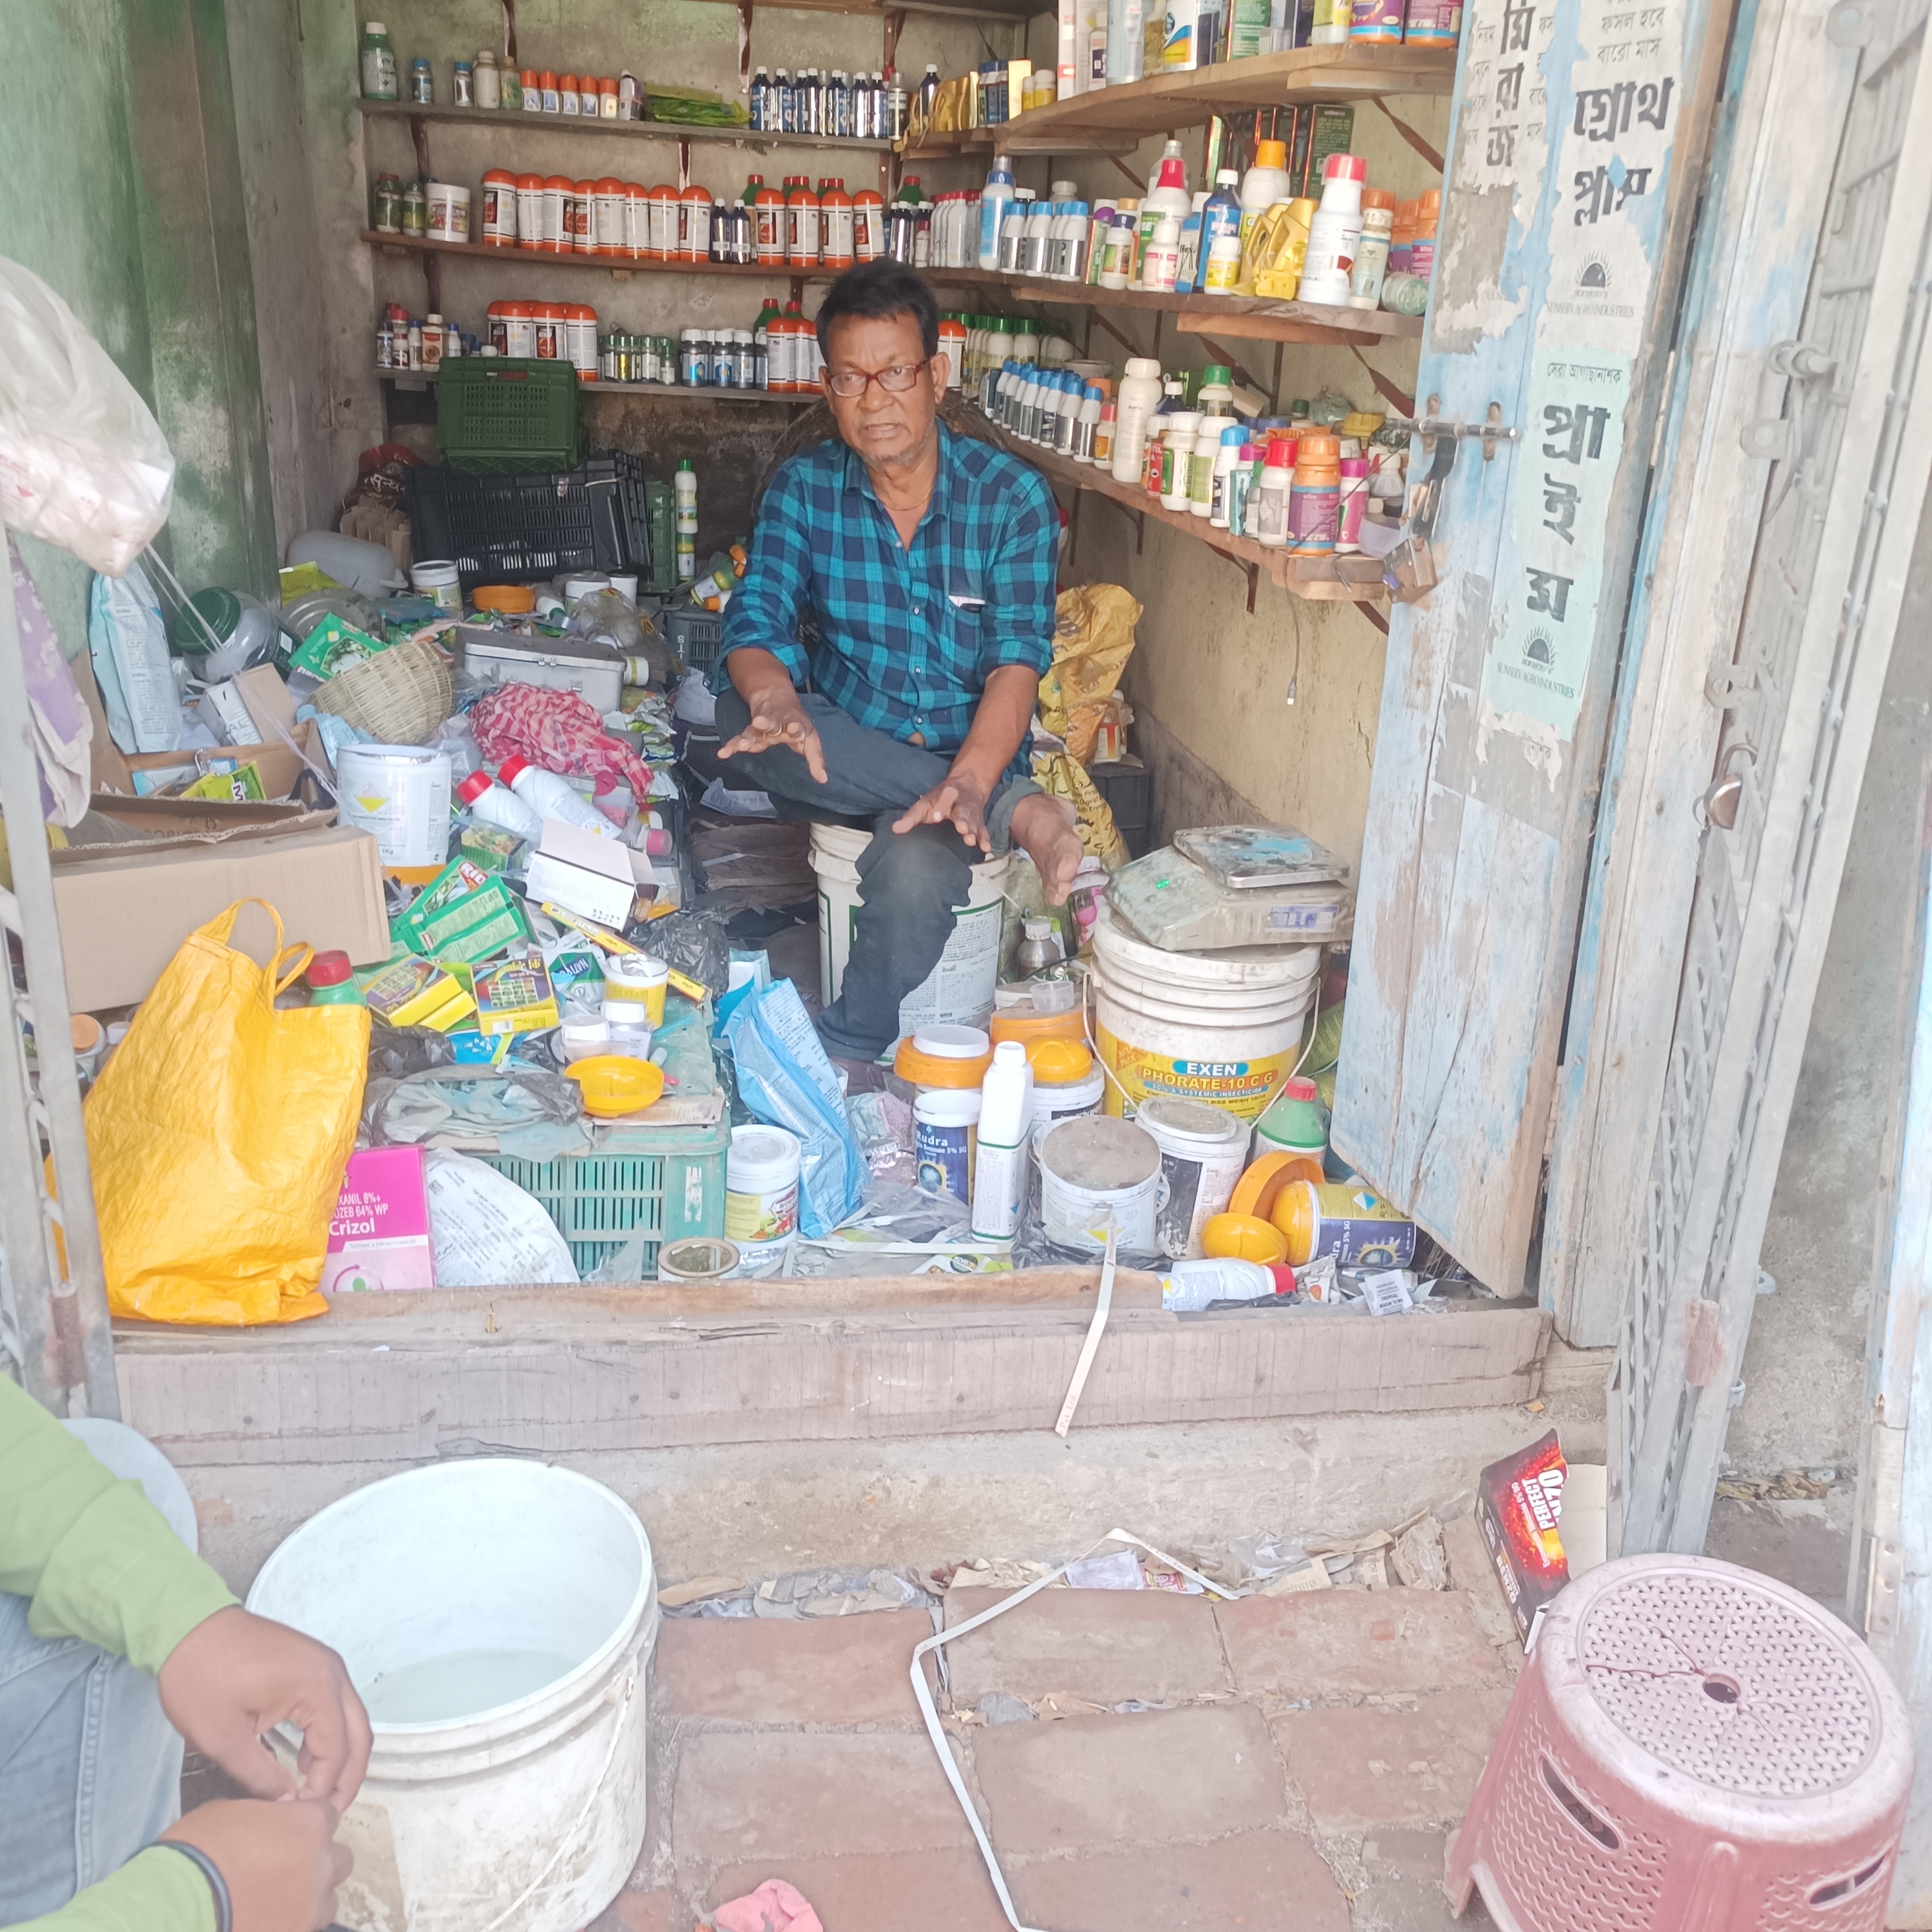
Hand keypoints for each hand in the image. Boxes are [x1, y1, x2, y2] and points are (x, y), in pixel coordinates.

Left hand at [159, 1606, 371, 1810]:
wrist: (187, 1627)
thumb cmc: (201, 1677)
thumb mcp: (223, 1738)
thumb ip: (261, 1776)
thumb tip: (287, 1805)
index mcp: (317, 1687)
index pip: (337, 1750)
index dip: (322, 1790)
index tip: (298, 1816)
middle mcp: (332, 1671)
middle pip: (360, 1733)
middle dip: (348, 1777)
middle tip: (327, 1814)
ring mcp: (324, 1663)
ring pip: (352, 1718)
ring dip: (342, 1756)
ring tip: (317, 1791)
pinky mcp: (312, 1662)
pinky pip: (335, 1704)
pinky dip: (330, 1735)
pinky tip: (305, 1758)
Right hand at [163, 1799, 350, 1931]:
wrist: (174, 1909)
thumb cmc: (197, 1852)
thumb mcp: (229, 1813)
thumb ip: (264, 1816)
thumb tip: (270, 1823)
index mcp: (310, 1824)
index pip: (327, 1815)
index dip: (306, 1822)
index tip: (288, 1831)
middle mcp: (321, 1865)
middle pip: (338, 1860)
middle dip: (317, 1861)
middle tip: (284, 1868)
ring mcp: (311, 1909)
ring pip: (327, 1901)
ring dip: (309, 1898)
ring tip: (274, 1903)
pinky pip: (305, 1928)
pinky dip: (290, 1924)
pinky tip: (264, 1922)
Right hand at [717, 685, 826, 782]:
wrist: (775, 697)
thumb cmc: (796, 724)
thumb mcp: (810, 739)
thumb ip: (815, 759)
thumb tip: (823, 780)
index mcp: (795, 723)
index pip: (796, 726)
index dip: (796, 728)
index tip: (794, 729)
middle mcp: (778, 723)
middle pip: (771, 723)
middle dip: (766, 723)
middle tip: (759, 722)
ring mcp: (762, 726)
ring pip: (754, 729)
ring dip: (748, 735)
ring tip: (742, 744)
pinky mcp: (751, 731)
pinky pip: (739, 738)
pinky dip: (731, 746)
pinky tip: (723, 753)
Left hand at [893, 770, 993, 855]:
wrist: (968, 785)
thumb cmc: (941, 799)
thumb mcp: (924, 804)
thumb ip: (911, 818)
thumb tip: (895, 829)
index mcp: (946, 797)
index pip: (942, 801)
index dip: (940, 808)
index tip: (935, 816)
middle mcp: (961, 805)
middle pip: (962, 812)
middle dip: (962, 820)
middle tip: (961, 829)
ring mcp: (972, 815)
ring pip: (974, 822)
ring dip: (973, 832)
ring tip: (970, 840)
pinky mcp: (979, 824)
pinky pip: (983, 831)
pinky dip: (985, 839)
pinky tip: (985, 849)